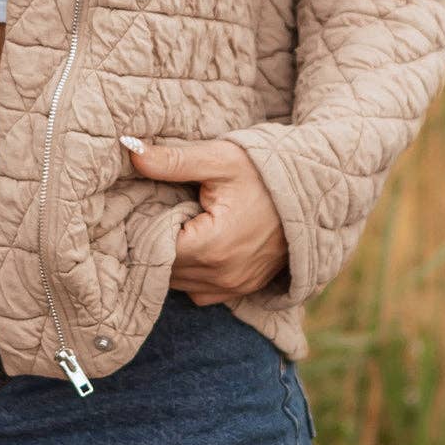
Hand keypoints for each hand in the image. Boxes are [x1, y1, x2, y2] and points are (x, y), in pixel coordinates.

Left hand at [121, 136, 288, 304]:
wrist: (314, 191)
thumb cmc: (264, 172)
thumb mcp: (218, 160)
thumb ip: (173, 161)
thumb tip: (131, 151)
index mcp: (211, 247)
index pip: (153, 250)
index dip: (142, 228)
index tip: (142, 207)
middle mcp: (222, 276)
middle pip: (164, 270)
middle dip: (154, 245)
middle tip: (154, 214)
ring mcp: (234, 287)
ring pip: (179, 284)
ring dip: (172, 261)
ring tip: (175, 227)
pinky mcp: (244, 289)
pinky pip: (201, 292)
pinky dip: (191, 274)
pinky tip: (193, 245)